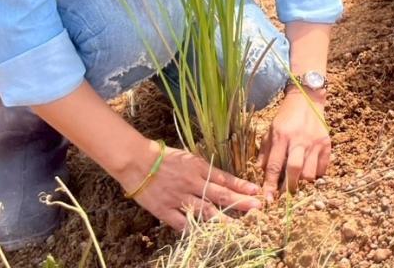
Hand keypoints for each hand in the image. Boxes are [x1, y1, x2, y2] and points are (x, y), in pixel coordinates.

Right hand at [121, 141, 261, 230]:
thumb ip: (203, 169)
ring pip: (205, 212)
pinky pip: (181, 223)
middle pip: (220, 195)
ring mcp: (178, 198)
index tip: (256, 191)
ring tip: (238, 226)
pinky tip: (204, 235)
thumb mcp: (188, 157)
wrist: (136, 161)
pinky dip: (193, 229)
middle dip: (240, 202)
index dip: (241, 185)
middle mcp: (191, 183)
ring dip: (223, 219)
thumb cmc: (162, 156)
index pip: (224, 178)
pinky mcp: (164, 210)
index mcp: (198, 168)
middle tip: (257, 207)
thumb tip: (221, 179)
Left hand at [260, 88, 330, 200]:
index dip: (269, 185)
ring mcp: (315, 142)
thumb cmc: (286, 116)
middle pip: (294, 170)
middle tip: (285, 196)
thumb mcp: (270, 130)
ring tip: (298, 183)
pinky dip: (316, 175)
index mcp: (281, 136)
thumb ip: (265, 151)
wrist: (307, 99)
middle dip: (288, 187)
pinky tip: (310, 172)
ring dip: (303, 182)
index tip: (267, 199)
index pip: (273, 166)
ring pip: (310, 172)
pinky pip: (323, 167)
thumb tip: (260, 173)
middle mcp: (299, 140)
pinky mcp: (327, 143)